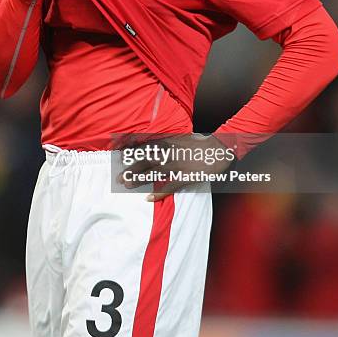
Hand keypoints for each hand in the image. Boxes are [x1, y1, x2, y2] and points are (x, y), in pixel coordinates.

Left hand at [117, 133, 235, 200]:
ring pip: (153, 173)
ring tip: (127, 185)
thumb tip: (152, 144)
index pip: (145, 148)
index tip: (120, 158)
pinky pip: (169, 186)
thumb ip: (167, 141)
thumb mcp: (181, 137)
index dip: (132, 154)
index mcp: (168, 143)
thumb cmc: (199, 144)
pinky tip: (148, 198)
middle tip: (119, 177)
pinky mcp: (185, 177)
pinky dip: (158, 193)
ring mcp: (177, 166)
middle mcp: (169, 154)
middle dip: (131, 169)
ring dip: (139, 179)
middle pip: (145, 162)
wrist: (218, 149)